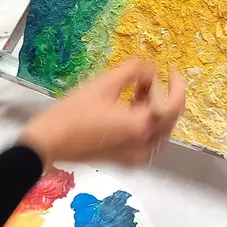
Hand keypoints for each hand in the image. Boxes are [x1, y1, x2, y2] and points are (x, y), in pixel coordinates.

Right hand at [19, 60, 185, 167]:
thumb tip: (150, 66)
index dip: (178, 85)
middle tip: (150, 77)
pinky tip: (128, 106)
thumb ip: (132, 72)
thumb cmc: (73, 112)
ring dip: (154, 109)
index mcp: (139, 126)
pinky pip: (146, 140)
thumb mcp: (103, 84)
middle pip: (169, 119)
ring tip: (136, 89)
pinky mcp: (125, 159)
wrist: (49, 142)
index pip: (174, 106)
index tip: (171, 70)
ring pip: (158, 130)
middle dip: (164, 96)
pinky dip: (144, 122)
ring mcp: (134, 156)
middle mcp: (142, 145)